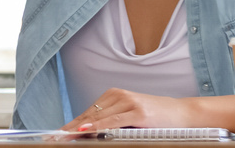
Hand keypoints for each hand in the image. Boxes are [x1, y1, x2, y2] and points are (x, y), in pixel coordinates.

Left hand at [61, 88, 191, 130]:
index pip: (86, 113)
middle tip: (52, 139)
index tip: (54, 136)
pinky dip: (98, 126)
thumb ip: (110, 123)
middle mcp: (118, 96)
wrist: (182, 114)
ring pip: (97, 118)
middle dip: (69, 129)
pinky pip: (113, 121)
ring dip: (77, 129)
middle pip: (87, 115)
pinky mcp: (138, 111)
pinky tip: (85, 131)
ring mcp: (128, 102)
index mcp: (113, 96)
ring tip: (62, 138)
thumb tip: (85, 133)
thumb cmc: (156, 118)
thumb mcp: (129, 118)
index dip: (69, 125)